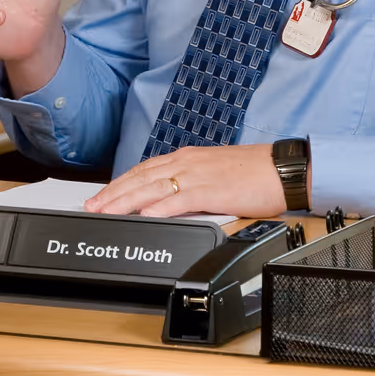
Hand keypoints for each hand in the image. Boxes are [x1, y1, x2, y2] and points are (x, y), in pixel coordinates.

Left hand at [84, 145, 287, 217]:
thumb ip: (192, 182)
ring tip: (106, 212)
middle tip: (91, 206)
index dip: (120, 183)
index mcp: (188, 158)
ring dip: (126, 201)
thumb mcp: (215, 172)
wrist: (282, 169)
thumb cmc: (255, 172)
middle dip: (113, 193)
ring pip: (152, 188)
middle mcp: (187, 163)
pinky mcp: (211, 192)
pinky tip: (144, 216)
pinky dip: (159, 209)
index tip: (102, 194)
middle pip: (141, 178)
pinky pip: (179, 200)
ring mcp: (197, 176)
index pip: (145, 170)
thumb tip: (173, 197)